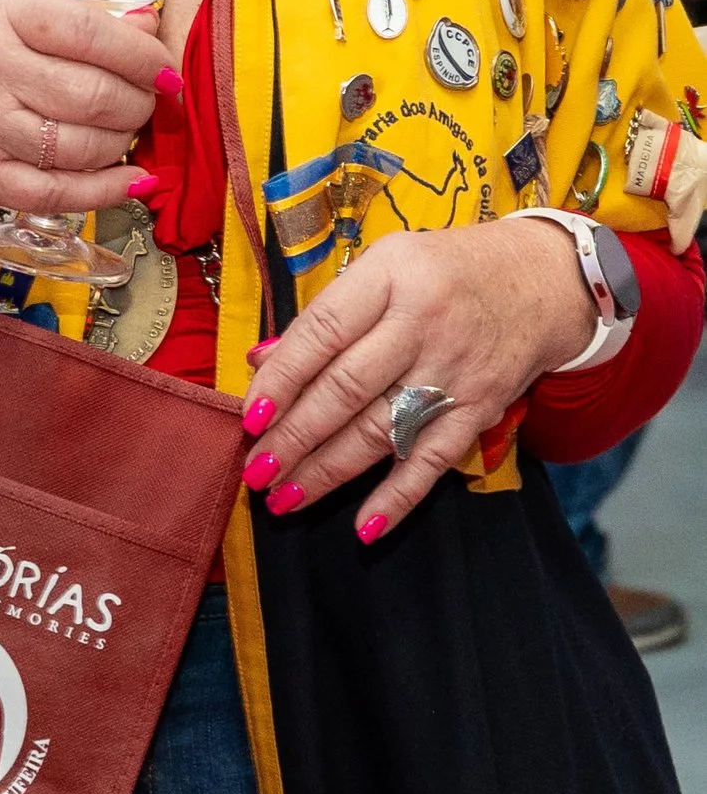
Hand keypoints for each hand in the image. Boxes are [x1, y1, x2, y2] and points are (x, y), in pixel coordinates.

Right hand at [0, 0, 174, 223]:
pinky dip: (107, 189)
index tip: (165, 69)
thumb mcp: (5, 17)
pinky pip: (60, 192)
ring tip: (127, 132)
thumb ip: (76, 19)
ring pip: (82, 145)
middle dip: (138, 103)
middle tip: (148, 103)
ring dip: (123, 143)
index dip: (141, 54)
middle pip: (92, 94)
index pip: (89, 32)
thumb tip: (150, 26)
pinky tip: (131, 179)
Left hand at [240, 218, 592, 540]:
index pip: (323, 333)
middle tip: (255, 471)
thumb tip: (260, 362)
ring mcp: (455, 370)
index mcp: (391, 276)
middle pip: (347, 389)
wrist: (544, 281)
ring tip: (284, 497)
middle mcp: (423, 323)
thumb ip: (326, 316)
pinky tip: (363, 526)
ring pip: (382, 431)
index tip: (250, 418)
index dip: (282, 379)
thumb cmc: (444, 272)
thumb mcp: (384, 267)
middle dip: (294, 437)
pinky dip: (398, 497)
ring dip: (329, 472)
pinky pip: (433, 460)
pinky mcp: (481, 408)